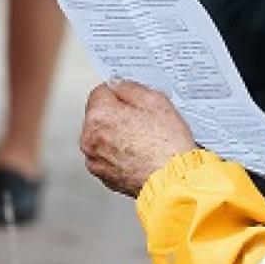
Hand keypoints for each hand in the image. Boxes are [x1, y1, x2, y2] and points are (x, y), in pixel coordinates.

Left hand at [80, 80, 197, 196]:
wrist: (174, 180)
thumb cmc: (168, 144)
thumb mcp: (155, 102)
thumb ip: (130, 88)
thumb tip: (117, 83)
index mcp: (99, 116)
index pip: (101, 91)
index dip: (121, 93)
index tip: (135, 100)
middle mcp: (90, 139)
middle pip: (99, 115)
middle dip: (118, 115)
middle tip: (145, 120)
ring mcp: (95, 160)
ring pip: (103, 137)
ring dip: (118, 135)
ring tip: (145, 140)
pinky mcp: (104, 176)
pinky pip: (108, 157)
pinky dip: (120, 154)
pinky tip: (141, 154)